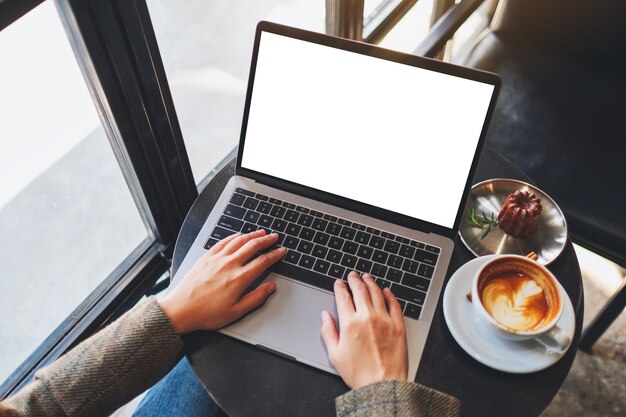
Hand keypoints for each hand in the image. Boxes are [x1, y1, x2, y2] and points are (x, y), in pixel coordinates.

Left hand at [159, 230, 285, 333]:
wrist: (180, 310)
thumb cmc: (206, 313)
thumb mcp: (236, 312)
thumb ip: (256, 298)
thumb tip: (270, 288)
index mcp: (239, 279)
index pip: (262, 261)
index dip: (275, 255)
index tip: (281, 251)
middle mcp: (229, 265)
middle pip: (252, 246)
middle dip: (266, 240)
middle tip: (274, 237)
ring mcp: (217, 259)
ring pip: (238, 241)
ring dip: (252, 235)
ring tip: (260, 233)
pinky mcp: (206, 257)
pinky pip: (223, 241)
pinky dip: (233, 236)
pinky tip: (238, 235)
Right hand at [320, 272, 407, 388]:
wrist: (383, 385)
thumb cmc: (359, 374)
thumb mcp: (335, 355)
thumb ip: (328, 332)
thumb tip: (325, 316)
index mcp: (350, 323)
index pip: (343, 297)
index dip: (340, 287)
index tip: (339, 283)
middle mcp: (367, 317)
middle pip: (360, 290)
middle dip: (354, 280)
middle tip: (352, 275)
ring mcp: (384, 319)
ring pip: (377, 293)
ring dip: (370, 282)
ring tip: (367, 277)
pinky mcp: (398, 325)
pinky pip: (394, 304)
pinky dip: (389, 294)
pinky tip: (386, 290)